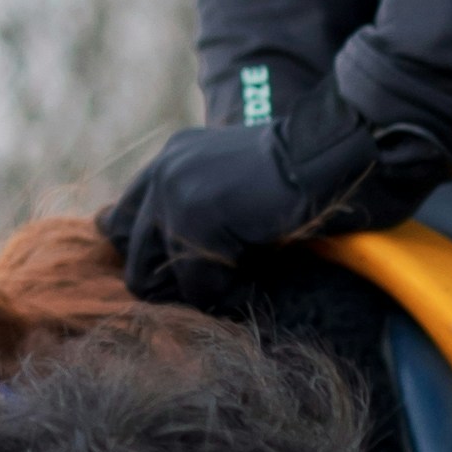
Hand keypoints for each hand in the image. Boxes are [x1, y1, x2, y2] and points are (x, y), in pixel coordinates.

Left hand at [102, 63, 441, 289]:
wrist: (334, 156)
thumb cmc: (296, 178)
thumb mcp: (230, 186)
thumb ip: (187, 208)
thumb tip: (131, 250)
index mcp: (167, 161)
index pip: (117, 226)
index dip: (152, 256)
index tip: (193, 268)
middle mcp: (162, 173)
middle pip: (135, 260)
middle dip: (176, 283)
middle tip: (224, 279)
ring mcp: (175, 194)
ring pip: (166, 279)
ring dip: (205, 290)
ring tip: (246, 276)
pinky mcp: (197, 219)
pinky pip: (200, 287)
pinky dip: (232, 295)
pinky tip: (261, 277)